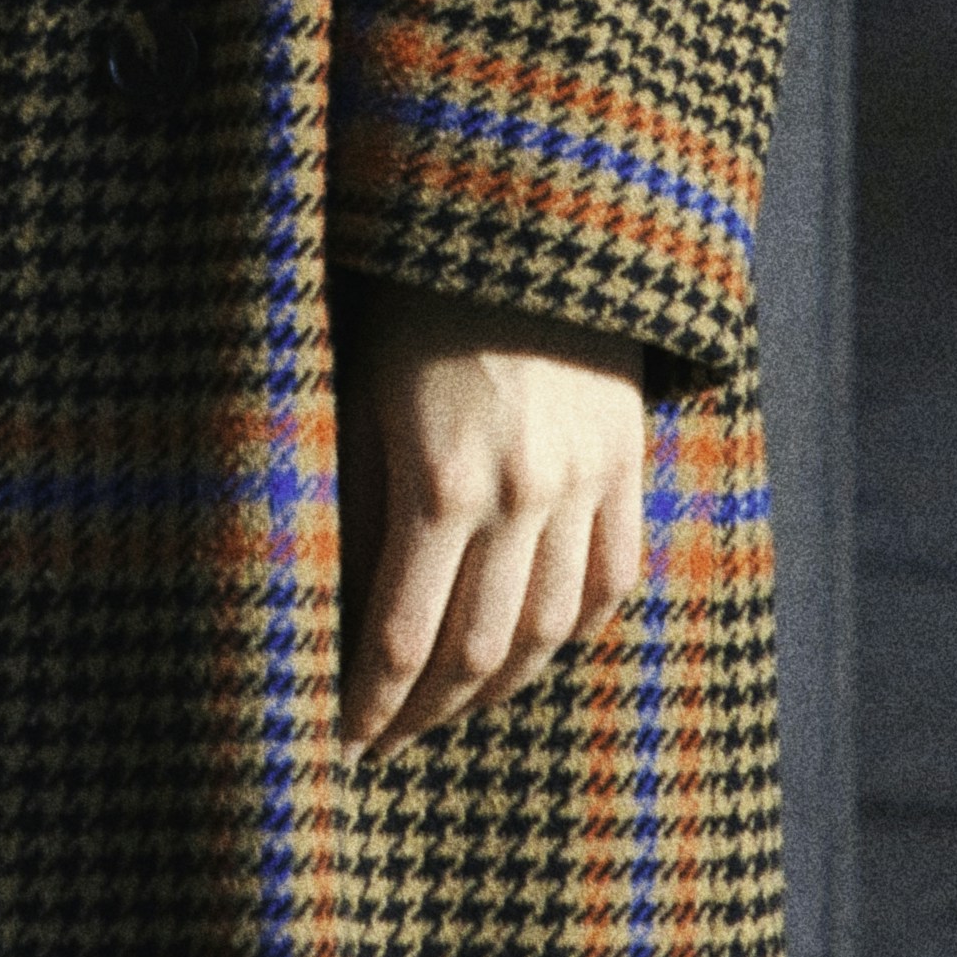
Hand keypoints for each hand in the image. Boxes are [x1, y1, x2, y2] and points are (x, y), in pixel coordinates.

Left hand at [335, 284, 649, 756]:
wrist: (522, 211)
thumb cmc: (410, 294)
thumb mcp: (358, 390)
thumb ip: (351, 499)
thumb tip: (329, 602)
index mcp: (439, 480)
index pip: (401, 637)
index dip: (371, 704)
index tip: (342, 741)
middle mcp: (522, 495)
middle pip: (478, 652)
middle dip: (426, 713)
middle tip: (388, 744)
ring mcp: (586, 482)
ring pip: (552, 630)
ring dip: (501, 688)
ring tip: (455, 709)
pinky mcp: (627, 462)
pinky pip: (613, 577)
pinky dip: (576, 629)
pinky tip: (538, 650)